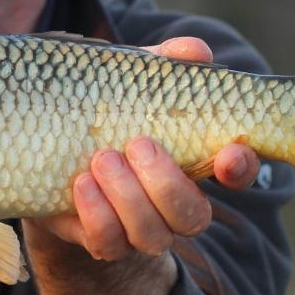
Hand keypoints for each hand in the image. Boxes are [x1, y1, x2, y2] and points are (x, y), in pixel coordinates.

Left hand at [27, 37, 259, 261]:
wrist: (53, 152)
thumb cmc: (109, 113)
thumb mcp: (132, 82)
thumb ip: (162, 65)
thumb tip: (194, 51)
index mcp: (196, 163)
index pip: (238, 175)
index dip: (241, 168)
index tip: (229, 152)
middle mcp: (175, 206)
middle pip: (192, 216)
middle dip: (167, 184)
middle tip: (137, 144)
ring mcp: (140, 229)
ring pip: (151, 235)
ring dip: (128, 197)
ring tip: (102, 158)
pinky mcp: (102, 242)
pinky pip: (108, 243)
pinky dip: (96, 214)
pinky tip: (81, 182)